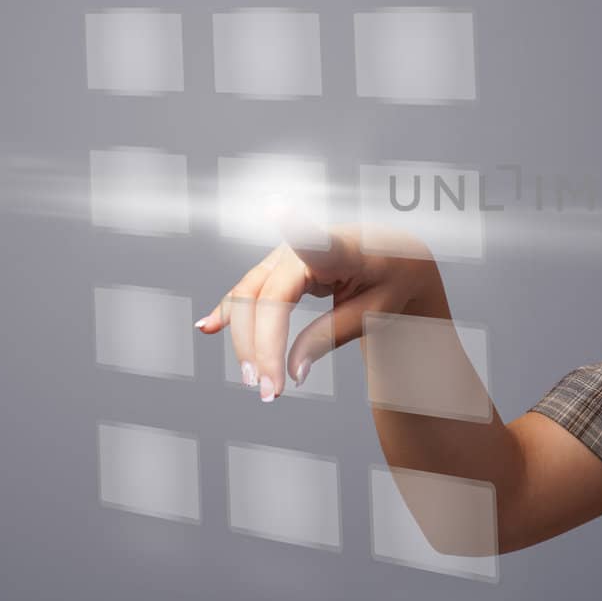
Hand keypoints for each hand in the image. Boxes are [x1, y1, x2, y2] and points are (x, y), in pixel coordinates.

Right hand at [195, 204, 441, 401]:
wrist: (393, 254)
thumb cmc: (390, 278)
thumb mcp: (375, 311)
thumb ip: (331, 336)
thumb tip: (292, 372)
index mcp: (343, 250)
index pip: (316, 242)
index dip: (296, 228)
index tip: (278, 208)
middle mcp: (304, 247)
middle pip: (265, 296)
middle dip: (260, 346)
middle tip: (269, 391)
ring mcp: (283, 255)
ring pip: (247, 298)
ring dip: (245, 342)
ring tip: (256, 382)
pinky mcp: (274, 267)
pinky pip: (245, 293)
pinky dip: (228, 313)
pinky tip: (208, 328)